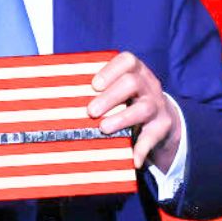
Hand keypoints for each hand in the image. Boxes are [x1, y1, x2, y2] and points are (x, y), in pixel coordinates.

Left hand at [87, 51, 180, 172]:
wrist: (161, 116)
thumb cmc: (127, 99)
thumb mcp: (119, 87)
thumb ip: (97, 89)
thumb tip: (58, 95)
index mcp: (136, 71)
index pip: (127, 61)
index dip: (110, 71)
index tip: (94, 84)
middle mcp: (148, 85)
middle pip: (132, 83)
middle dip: (110, 96)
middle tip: (91, 111)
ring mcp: (157, 105)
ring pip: (143, 108)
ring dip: (122, 119)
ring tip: (104, 128)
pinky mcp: (162, 126)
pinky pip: (152, 137)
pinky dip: (142, 148)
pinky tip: (133, 159)